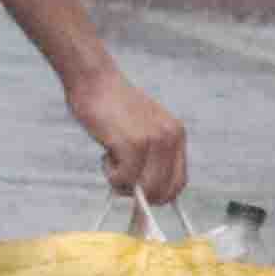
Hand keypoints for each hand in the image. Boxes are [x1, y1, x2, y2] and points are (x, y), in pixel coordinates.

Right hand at [69, 65, 189, 207]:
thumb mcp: (146, 128)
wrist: (95, 81)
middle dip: (140, 194)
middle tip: (120, 177)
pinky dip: (112, 175)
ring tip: (111, 160)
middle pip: (163, 191)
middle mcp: (170, 138)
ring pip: (145, 188)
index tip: (141, 194)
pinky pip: (125, 179)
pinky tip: (106, 155)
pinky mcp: (134, 144)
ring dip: (123, 183)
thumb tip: (149, 191)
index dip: (160, 195)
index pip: (179, 182)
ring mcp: (154, 141)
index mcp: (176, 134)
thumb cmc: (113, 106)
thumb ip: (153, 155)